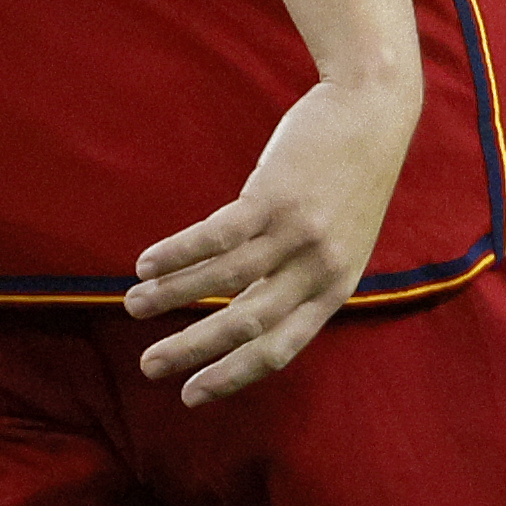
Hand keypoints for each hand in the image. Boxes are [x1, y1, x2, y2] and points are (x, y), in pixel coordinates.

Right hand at [129, 75, 416, 402]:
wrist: (372, 110)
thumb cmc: (348, 179)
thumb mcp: (337, 241)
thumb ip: (297, 278)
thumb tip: (240, 311)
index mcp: (334, 289)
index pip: (278, 350)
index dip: (231, 375)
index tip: (191, 395)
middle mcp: (317, 269)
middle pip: (244, 324)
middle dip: (191, 350)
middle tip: (148, 367)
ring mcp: (297, 233)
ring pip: (222, 279)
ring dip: (170, 296)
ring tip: (133, 305)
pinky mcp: (274, 196)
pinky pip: (215, 236)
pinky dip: (176, 253)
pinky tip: (145, 264)